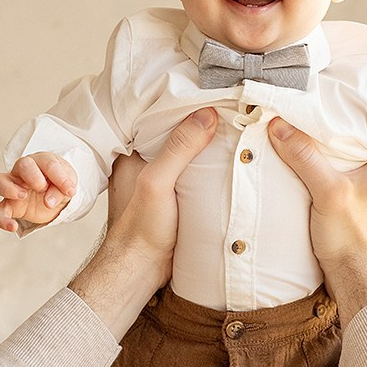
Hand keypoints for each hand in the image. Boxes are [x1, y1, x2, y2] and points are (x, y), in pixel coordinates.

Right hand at [0, 153, 77, 231]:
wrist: (53, 197)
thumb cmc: (58, 184)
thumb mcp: (67, 186)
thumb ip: (62, 189)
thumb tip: (49, 201)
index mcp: (41, 161)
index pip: (47, 162)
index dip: (59, 177)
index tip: (69, 191)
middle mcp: (23, 170)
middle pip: (22, 164)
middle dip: (34, 176)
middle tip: (43, 188)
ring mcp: (13, 186)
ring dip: (9, 188)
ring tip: (23, 196)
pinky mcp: (10, 204)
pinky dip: (2, 219)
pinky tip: (13, 227)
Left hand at [69, 108, 217, 338]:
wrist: (142, 271)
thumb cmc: (141, 230)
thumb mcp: (157, 182)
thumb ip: (178, 149)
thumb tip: (206, 115)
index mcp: (131, 153)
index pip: (159, 118)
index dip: (183, 106)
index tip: (211, 95)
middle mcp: (144, 164)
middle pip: (175, 134)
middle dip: (199, 123)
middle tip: (230, 108)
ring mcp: (160, 182)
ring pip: (186, 154)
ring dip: (206, 147)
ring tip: (234, 128)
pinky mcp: (175, 198)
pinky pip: (193, 174)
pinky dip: (208, 168)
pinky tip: (227, 161)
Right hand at [268, 118, 366, 323]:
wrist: (356, 282)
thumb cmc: (353, 240)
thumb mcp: (328, 192)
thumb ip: (305, 156)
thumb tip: (278, 123)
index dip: (343, 108)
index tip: (318, 94)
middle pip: (351, 137)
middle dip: (327, 125)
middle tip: (301, 106)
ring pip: (342, 156)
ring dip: (320, 147)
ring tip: (296, 126)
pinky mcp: (352, 202)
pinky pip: (334, 172)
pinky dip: (318, 165)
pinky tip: (300, 159)